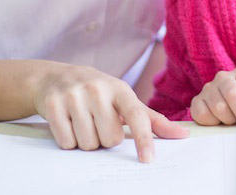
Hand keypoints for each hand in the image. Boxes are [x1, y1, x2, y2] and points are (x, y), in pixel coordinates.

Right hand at [32, 63, 187, 161]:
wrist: (55, 77)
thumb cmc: (97, 92)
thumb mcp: (123, 99)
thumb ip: (152, 119)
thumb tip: (182, 135)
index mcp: (120, 88)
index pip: (137, 116)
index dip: (144, 139)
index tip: (148, 159)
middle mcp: (97, 89)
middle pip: (110, 139)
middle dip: (105, 138)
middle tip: (98, 123)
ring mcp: (74, 96)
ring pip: (88, 144)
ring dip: (87, 141)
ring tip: (83, 122)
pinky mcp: (52, 106)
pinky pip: (67, 142)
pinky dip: (68, 141)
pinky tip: (68, 123)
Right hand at [190, 66, 235, 125]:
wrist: (233, 117)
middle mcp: (223, 76)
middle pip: (233, 95)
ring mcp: (208, 88)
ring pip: (219, 107)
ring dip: (229, 120)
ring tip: (234, 120)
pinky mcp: (196, 101)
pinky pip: (203, 114)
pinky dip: (213, 123)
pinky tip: (219, 121)